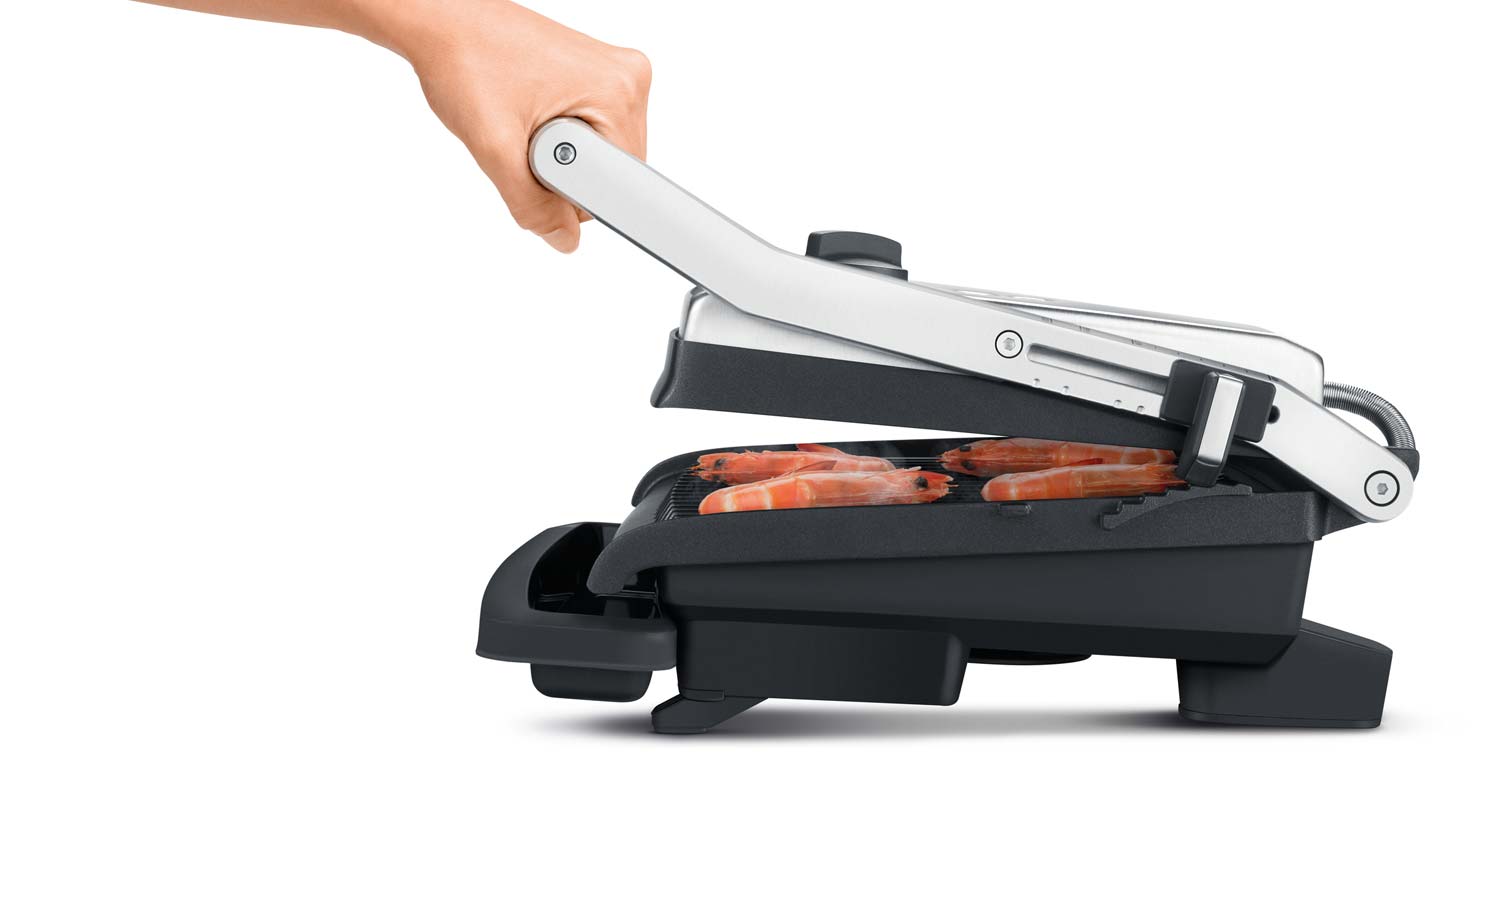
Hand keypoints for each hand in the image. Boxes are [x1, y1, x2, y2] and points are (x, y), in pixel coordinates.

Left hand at [376, 1, 650, 251]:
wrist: (443, 21)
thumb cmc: (465, 60)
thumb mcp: (494, 147)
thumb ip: (532, 205)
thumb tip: (565, 240)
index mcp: (618, 90)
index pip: (624, 182)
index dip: (582, 194)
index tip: (547, 173)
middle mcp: (628, 76)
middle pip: (614, 170)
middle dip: (569, 174)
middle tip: (526, 141)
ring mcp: (616, 72)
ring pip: (602, 154)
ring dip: (563, 156)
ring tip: (525, 120)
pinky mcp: (600, 72)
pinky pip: (594, 131)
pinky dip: (562, 137)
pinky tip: (532, 113)